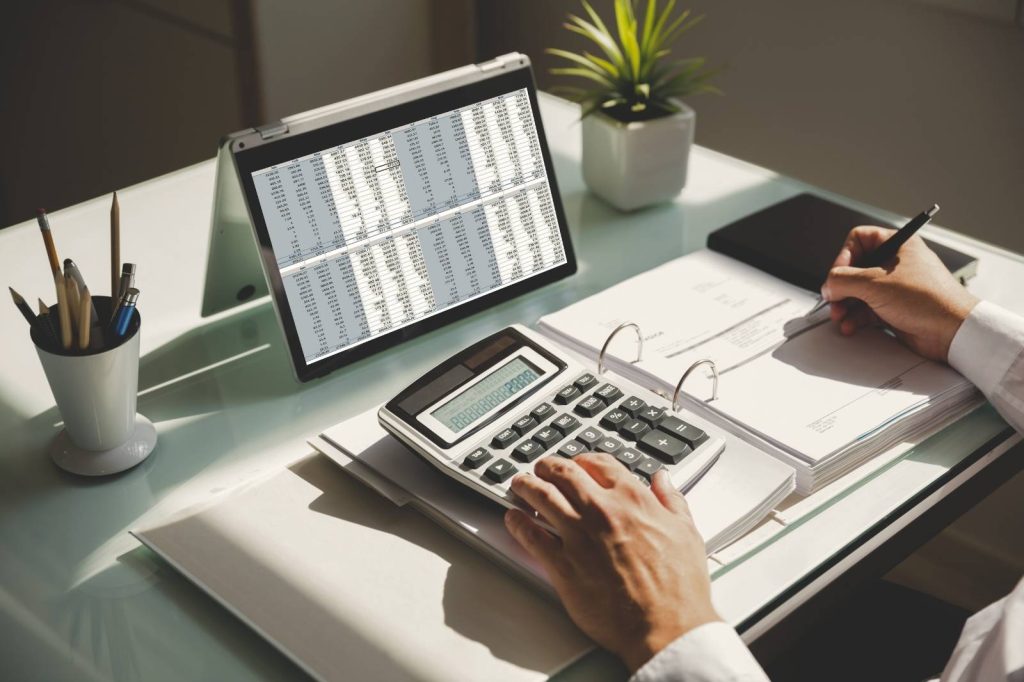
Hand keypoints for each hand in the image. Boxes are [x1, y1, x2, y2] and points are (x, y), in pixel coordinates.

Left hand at [504, 453, 718, 671]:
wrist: (667, 628)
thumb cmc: (679, 588)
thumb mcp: (686, 533)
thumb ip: (671, 501)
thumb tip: (663, 480)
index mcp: (632, 500)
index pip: (599, 464)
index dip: (584, 461)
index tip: (578, 464)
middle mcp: (601, 512)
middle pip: (563, 474)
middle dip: (548, 467)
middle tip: (541, 468)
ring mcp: (578, 537)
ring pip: (542, 497)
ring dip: (527, 486)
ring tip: (520, 484)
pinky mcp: (562, 565)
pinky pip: (531, 536)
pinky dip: (517, 523)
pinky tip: (513, 518)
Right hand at [821, 225, 978, 361]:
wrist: (952, 331)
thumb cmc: (928, 299)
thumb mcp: (875, 283)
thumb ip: (843, 280)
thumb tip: (827, 284)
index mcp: (897, 245)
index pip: (859, 239)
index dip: (843, 256)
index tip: (837, 274)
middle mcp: (895, 264)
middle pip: (854, 269)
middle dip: (840, 287)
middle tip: (833, 299)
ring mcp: (894, 287)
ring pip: (857, 292)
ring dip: (845, 305)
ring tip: (840, 316)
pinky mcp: (894, 309)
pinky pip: (866, 309)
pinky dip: (855, 318)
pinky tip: (851, 326)